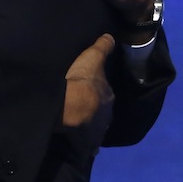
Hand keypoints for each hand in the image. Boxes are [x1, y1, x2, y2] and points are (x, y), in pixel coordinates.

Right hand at [61, 34, 114, 148]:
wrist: (71, 107)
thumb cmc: (81, 81)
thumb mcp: (92, 58)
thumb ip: (102, 47)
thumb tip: (111, 37)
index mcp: (108, 95)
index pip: (104, 92)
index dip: (97, 90)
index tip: (89, 89)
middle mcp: (107, 114)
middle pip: (101, 110)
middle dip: (94, 108)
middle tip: (82, 104)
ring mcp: (98, 131)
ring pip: (94, 126)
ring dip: (88, 124)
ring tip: (78, 121)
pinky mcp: (87, 144)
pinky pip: (87, 144)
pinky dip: (84, 142)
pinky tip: (77, 140)